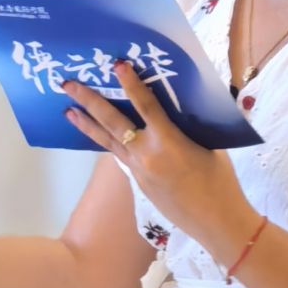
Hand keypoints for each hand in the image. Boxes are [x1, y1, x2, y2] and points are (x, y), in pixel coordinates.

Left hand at [60, 61, 253, 255]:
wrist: (215, 221)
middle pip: (111, 122)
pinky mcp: (136, 181)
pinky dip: (106, 142)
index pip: (145, 106)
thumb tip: (176, 108)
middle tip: (67, 84)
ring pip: (106, 141)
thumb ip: (187, 126)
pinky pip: (118, 155)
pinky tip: (97, 134)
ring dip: (86, 124)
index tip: (116, 66)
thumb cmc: (220, 181)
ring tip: (68, 111)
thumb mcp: (208, 146)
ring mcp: (137, 170)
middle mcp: (146, 155)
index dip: (131, 84)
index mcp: (168, 142)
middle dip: (88, 101)